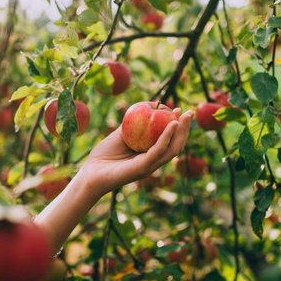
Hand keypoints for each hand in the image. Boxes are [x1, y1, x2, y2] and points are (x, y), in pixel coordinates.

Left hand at [78, 109, 192, 194]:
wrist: (90, 174)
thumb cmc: (103, 155)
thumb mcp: (120, 135)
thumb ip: (133, 123)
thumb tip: (145, 106)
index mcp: (150, 156)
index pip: (170, 141)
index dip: (178, 127)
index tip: (180, 110)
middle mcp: (153, 162)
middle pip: (175, 145)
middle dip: (185, 129)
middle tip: (190, 113)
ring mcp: (149, 166)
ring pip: (171, 149)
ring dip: (180, 132)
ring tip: (184, 117)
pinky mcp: (143, 168)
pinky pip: (158, 151)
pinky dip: (166, 137)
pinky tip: (171, 124)